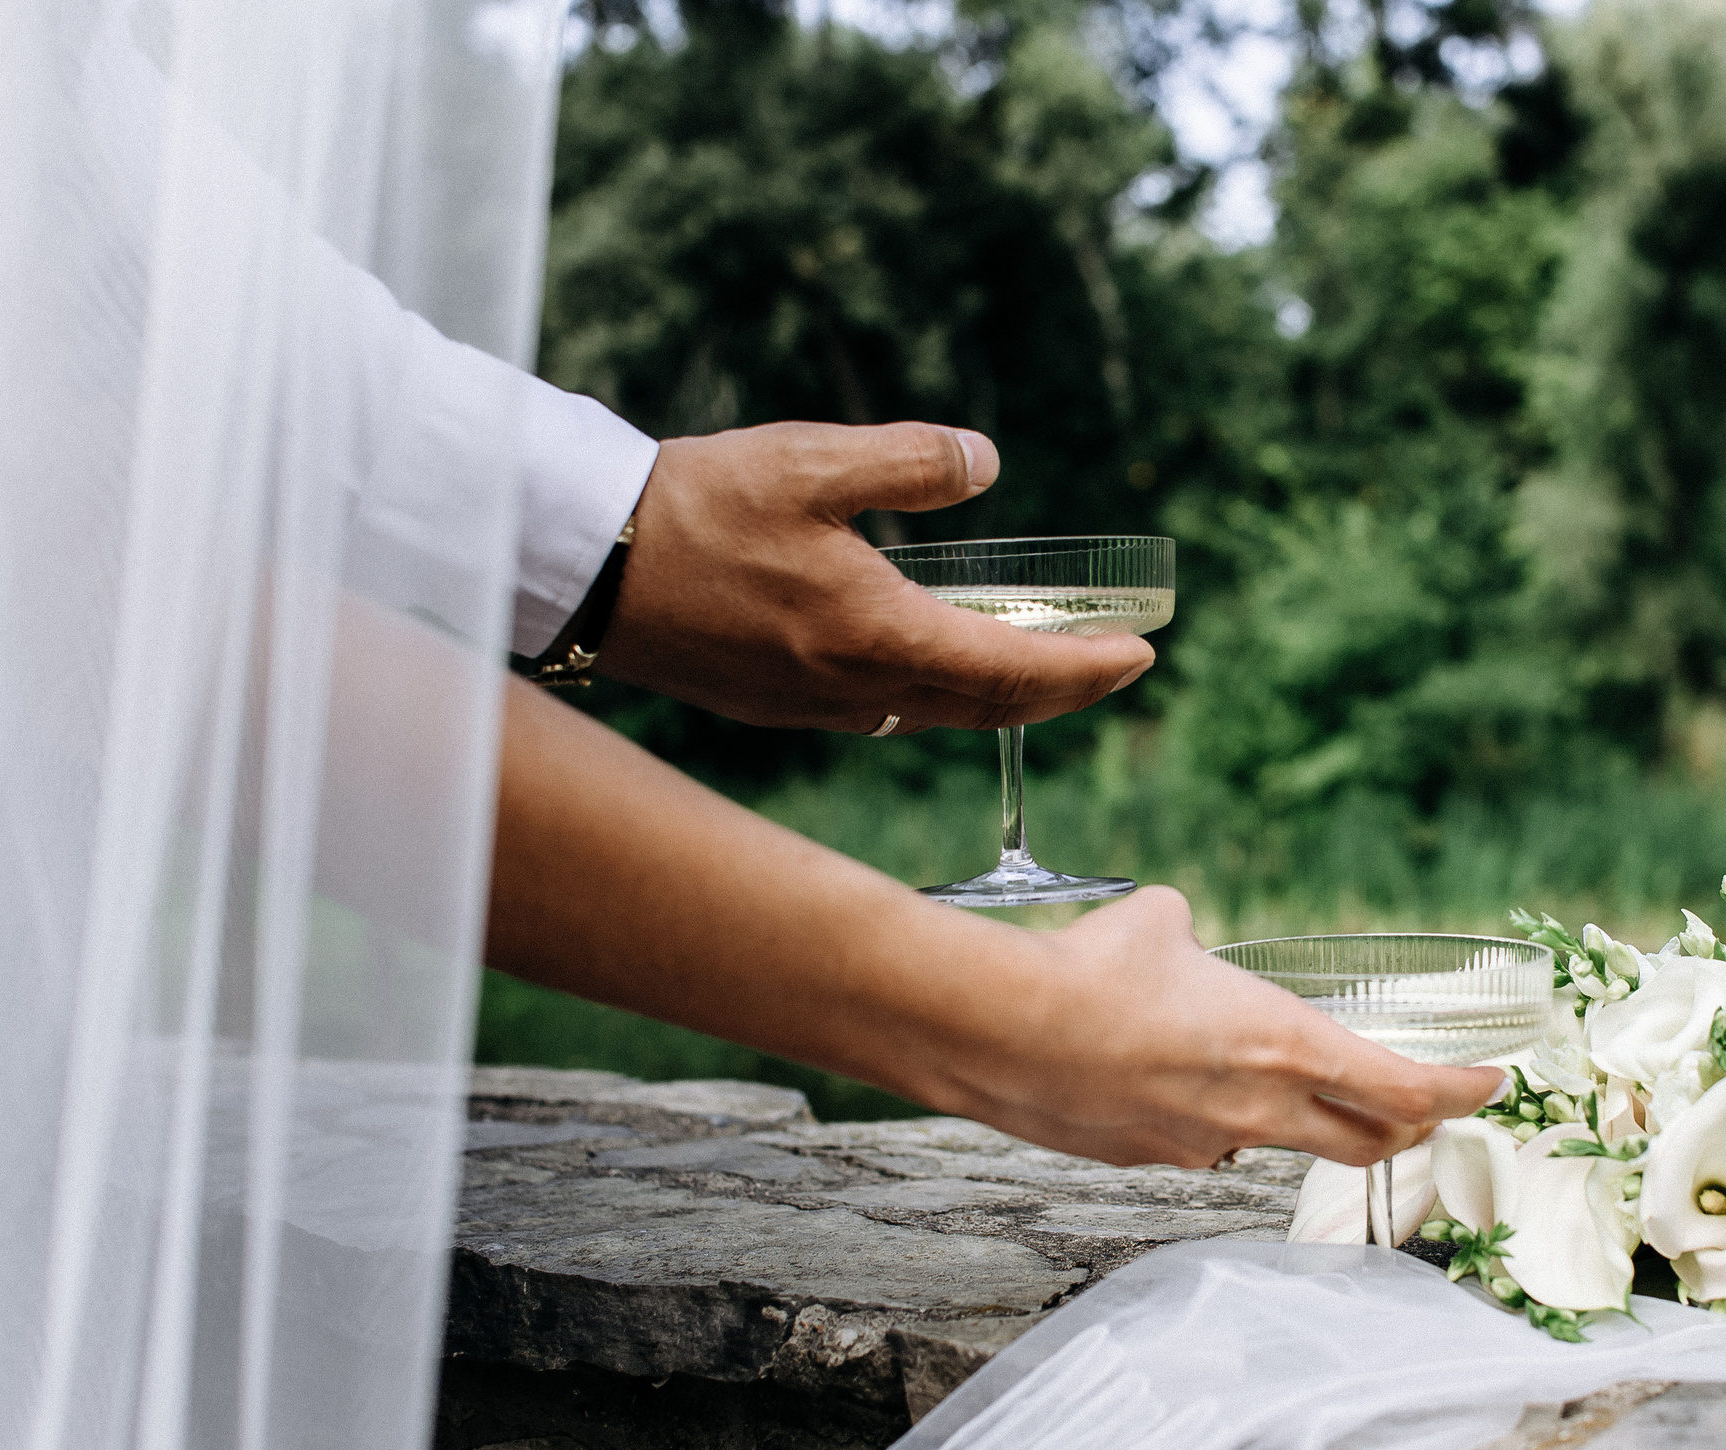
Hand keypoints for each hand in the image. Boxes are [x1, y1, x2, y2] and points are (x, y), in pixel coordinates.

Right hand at [593, 420, 1153, 731]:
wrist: (583, 563)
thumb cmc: (692, 507)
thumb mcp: (812, 460)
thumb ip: (912, 462)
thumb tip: (987, 462)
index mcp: (877, 636)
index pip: (1013, 672)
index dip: (1086, 669)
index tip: (1141, 656)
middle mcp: (855, 690)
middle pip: (986, 708)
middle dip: (1060, 691)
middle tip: (1114, 667)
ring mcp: (813, 708)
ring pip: (934, 714)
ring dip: (997, 694)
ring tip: (1040, 663)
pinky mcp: (775, 704)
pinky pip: (883, 710)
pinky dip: (935, 692)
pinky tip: (934, 663)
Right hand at [933, 889, 1506, 1169]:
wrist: (1001, 1031)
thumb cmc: (1094, 969)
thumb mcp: (1163, 921)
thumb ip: (1192, 932)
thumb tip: (1179, 930)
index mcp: (1288, 1048)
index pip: (1406, 1090)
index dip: (1458, 1092)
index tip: (1487, 1085)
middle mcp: (1258, 1112)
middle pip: (1362, 1143)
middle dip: (1403, 1129)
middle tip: (1421, 1110)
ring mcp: (1201, 1144)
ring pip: (1272, 1140)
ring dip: (1292, 1118)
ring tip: (1268, 1077)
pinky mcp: (1145, 1157)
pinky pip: (1196, 1139)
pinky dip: (1203, 1115)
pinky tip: (1160, 1077)